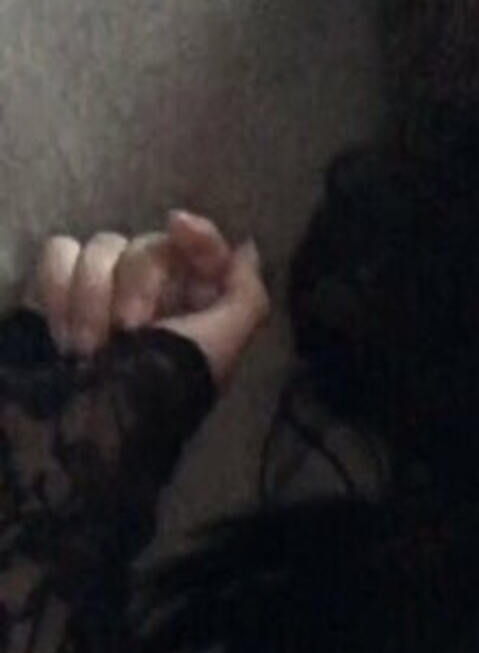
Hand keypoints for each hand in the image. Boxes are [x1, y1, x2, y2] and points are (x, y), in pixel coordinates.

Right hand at [21, 211, 271, 392]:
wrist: (102, 425)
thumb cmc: (168, 388)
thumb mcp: (221, 349)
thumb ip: (245, 296)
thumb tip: (245, 249)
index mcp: (196, 302)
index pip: (200, 244)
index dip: (195, 232)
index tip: (178, 226)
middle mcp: (153, 291)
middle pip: (146, 244)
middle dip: (138, 283)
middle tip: (132, 328)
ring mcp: (105, 290)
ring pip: (100, 246)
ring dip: (93, 296)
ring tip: (91, 348)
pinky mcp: (63, 293)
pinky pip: (59, 255)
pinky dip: (60, 289)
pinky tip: (66, 336)